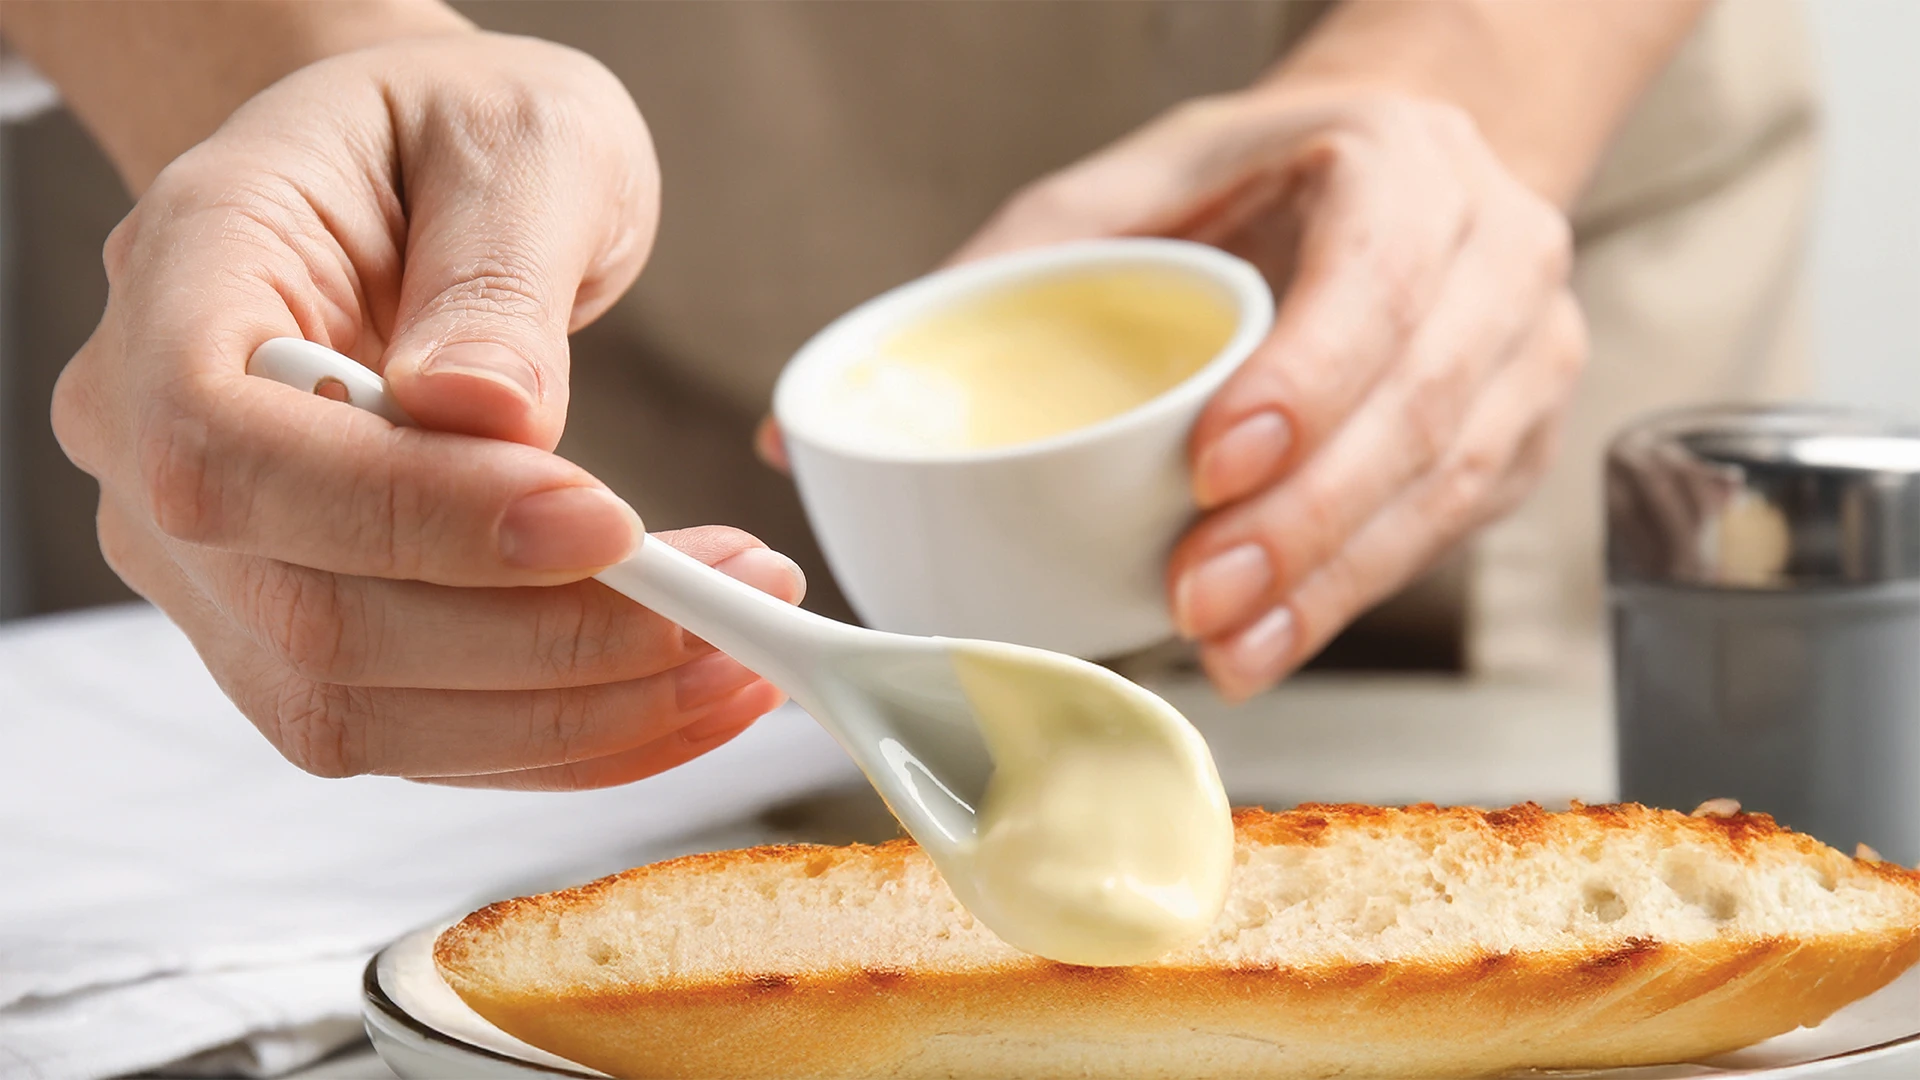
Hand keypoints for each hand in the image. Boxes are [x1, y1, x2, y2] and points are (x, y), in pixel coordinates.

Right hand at [52, 33, 801, 787]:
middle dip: (550, 640)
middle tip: (734, 604)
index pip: (230, 447)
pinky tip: (684, 696)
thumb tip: (495, 418)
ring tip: (740, 658)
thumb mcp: (508, 140)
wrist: (407, 183)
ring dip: (578, 712)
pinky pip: (419, 730)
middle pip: (312, 615)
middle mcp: (153, 446)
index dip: (414, 514)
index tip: (608, 520)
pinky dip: (566, 735)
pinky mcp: (298, 633)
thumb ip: (495, 275)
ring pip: (363, 709)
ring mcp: (214, 562)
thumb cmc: (447, 134)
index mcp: (178, 282)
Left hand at [956, 87, 1584, 698]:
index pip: (1377, 277)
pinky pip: (1447, 529)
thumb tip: (887, 365)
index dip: (1305, 381)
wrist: (1394, 179)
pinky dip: (1354, 595)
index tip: (1210, 465)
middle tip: (1197, 593)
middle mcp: (1496, 252)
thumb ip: (1042, 247)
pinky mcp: (1514, 439)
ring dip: (1329, 579)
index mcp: (1408, 160)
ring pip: (1448, 482)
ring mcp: (1525, 351)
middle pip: (1421, 401)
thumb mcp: (1150, 173)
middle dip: (1303, 517)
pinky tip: (1274, 641)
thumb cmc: (1264, 182)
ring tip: (1229, 643)